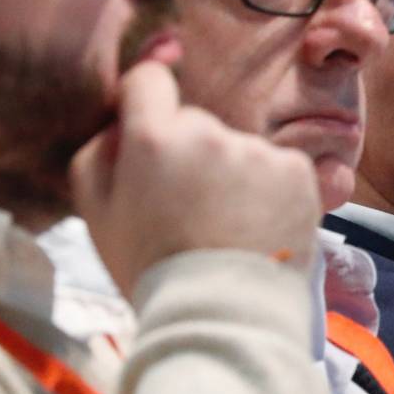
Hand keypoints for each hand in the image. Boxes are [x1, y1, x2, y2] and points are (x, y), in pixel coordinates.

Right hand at [71, 62, 320, 297]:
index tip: (150, 121)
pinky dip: (269, 189)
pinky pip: (276, 166)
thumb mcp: (97, 212)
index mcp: (153, 139)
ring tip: (225, 226)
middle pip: (194, 124)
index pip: (148, 80)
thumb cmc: (152, 266)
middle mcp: (208, 133)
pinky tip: (256, 226)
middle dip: (188, 153)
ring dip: (232, 174)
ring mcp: (256, 150)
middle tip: (186, 207)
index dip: (146, 99)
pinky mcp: (296, 170)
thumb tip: (121, 119)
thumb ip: (99, 151)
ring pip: (237, 148)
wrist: (224, 312)